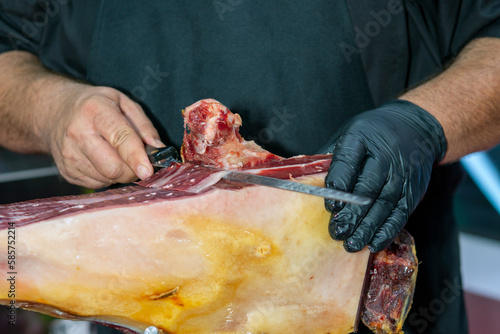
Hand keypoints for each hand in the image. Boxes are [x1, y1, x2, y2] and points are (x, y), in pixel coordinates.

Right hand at [43, 84, 162, 188]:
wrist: (54, 112)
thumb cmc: (95, 106)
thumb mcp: (123, 102)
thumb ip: (144, 126)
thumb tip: (159, 150)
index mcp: (96, 111)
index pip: (119, 137)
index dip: (136, 157)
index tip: (148, 170)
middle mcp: (78, 133)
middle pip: (113, 166)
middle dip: (133, 170)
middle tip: (139, 162)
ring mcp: (69, 155)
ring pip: (107, 178)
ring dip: (121, 173)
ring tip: (117, 156)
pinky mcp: (66, 172)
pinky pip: (98, 184)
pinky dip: (108, 177)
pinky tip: (103, 161)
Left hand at [324, 100, 446, 251]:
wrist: (416, 128)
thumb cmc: (372, 135)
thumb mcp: (349, 135)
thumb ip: (329, 158)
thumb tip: (304, 181)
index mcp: (361, 137)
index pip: (348, 162)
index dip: (339, 184)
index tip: (330, 206)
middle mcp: (384, 155)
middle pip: (367, 187)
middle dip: (352, 213)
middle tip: (337, 232)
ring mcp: (402, 173)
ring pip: (384, 204)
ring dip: (367, 227)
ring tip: (351, 244)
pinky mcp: (414, 189)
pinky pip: (401, 213)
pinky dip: (387, 230)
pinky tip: (374, 242)